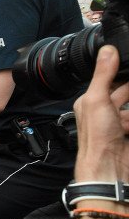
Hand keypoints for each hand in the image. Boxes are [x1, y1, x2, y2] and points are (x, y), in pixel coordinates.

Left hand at [73, 45, 128, 182]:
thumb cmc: (96, 138)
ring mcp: (121, 125)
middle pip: (125, 92)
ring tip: (127, 113)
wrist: (109, 168)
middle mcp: (106, 113)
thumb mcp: (97, 99)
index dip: (123, 71)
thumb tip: (107, 50)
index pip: (110, 80)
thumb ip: (103, 75)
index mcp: (92, 103)